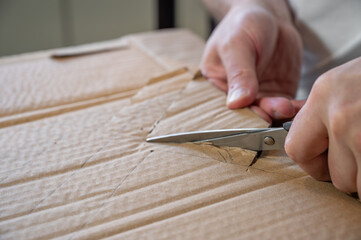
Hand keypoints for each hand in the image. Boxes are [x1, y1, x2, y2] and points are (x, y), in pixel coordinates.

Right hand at [200, 0, 302, 122]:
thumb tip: (237, 103)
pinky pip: (287, 106)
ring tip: (290, 106)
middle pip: (249, 114)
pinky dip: (296, 108)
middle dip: (264, 115)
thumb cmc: (244, 24)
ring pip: (269, 113)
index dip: (241, 116)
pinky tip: (303, 106)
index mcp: (218, 85)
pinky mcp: (278, 93)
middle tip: (279, 109)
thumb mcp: (236, 45)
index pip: (226, 108)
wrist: (269, 15)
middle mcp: (237, 94)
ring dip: (281, 113)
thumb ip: (239, 74)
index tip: (257, 115)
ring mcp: (259, 95)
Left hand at [285, 57, 360, 194]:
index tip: (328, 163)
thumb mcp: (347, 82)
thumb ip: (321, 109)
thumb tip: (294, 128)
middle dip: (353, 174)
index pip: (296, 149)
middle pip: (335, 176)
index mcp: (325, 94)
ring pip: (359, 187)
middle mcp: (341, 115)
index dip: (313, 163)